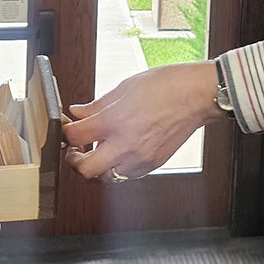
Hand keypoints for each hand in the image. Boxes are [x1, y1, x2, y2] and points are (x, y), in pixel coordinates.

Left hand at [63, 61, 222, 181]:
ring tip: (97, 150)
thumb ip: (97, 106)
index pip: (75, 137)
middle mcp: (127, 145)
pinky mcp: (152, 164)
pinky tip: (118, 151)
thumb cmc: (166, 86)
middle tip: (75, 149)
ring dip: (96, 167)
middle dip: (74, 160)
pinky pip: (126, 175)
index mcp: (116, 121)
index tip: (67, 128)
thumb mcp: (124, 88)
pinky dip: (116, 167)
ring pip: (106, 178)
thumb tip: (77, 113)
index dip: (65, 133)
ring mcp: (141, 158)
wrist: (198, 96)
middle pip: (85, 170)